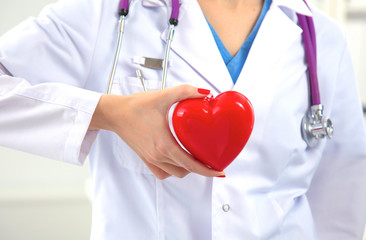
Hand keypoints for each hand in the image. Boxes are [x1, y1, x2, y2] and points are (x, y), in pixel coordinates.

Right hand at [89, 84, 224, 179]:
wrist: (114, 113)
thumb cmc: (136, 106)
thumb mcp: (163, 96)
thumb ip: (185, 92)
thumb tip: (205, 93)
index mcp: (164, 144)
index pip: (191, 165)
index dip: (208, 171)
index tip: (219, 172)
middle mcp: (158, 155)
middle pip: (185, 171)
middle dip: (201, 169)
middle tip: (212, 162)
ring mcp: (151, 159)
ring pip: (174, 173)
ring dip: (187, 170)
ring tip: (197, 160)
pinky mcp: (145, 158)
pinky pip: (162, 173)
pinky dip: (172, 170)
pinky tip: (177, 161)